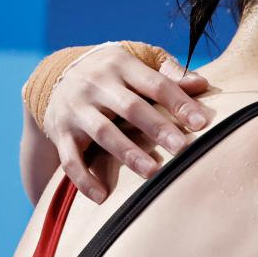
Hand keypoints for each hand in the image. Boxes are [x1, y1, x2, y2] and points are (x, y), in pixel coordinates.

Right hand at [43, 45, 211, 202]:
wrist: (56, 74)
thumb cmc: (114, 72)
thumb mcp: (138, 59)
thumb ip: (168, 73)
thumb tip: (202, 84)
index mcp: (121, 64)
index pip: (155, 83)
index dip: (179, 102)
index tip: (201, 123)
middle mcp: (96, 84)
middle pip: (130, 107)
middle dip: (156, 128)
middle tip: (182, 148)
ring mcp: (76, 108)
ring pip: (103, 132)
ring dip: (127, 153)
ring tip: (152, 172)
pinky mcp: (60, 131)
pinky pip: (69, 158)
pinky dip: (84, 179)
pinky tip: (102, 196)